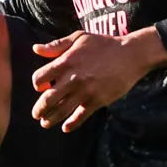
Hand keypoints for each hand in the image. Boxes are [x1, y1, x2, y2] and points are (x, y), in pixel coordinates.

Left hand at [30, 28, 166, 131]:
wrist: (130, 55)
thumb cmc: (103, 44)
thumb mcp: (79, 38)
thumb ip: (56, 45)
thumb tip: (36, 49)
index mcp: (65, 62)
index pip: (40, 78)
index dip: (38, 84)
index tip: (42, 88)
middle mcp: (72, 78)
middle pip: (47, 99)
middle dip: (39, 109)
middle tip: (36, 114)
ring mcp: (85, 91)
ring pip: (61, 110)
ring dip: (50, 119)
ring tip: (45, 123)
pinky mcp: (97, 101)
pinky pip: (80, 116)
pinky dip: (71, 124)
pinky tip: (66, 128)